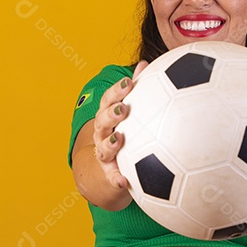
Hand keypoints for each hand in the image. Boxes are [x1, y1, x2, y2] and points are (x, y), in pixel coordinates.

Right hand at [92, 61, 147, 189]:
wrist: (114, 166)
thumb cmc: (127, 130)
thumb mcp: (131, 110)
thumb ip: (138, 88)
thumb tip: (144, 63)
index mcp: (108, 115)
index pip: (109, 100)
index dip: (117, 91)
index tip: (129, 84)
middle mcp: (102, 133)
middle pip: (102, 121)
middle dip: (110, 114)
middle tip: (122, 109)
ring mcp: (103, 153)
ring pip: (103, 148)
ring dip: (109, 144)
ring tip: (118, 139)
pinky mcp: (109, 172)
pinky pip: (112, 177)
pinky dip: (116, 179)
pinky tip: (124, 182)